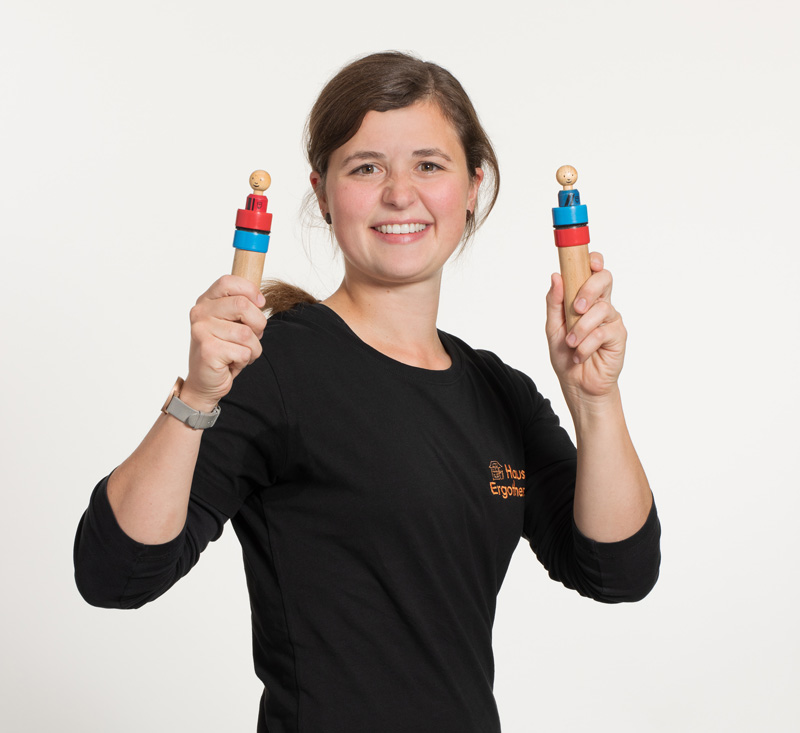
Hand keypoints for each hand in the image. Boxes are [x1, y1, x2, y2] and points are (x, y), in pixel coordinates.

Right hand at [181, 276, 266, 409]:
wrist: (205, 381)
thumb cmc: (223, 350)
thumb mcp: (232, 323)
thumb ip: (242, 307)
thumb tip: (260, 299)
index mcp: (206, 301)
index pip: (228, 282)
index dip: (250, 291)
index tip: (260, 304)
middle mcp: (200, 313)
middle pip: (243, 305)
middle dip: (258, 324)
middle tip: (252, 336)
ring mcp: (201, 331)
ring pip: (246, 333)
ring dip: (252, 347)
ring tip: (240, 353)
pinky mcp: (208, 351)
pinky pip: (244, 351)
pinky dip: (245, 360)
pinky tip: (232, 362)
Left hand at [545, 252, 626, 405]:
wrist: (577, 384)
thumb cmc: (565, 355)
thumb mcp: (552, 327)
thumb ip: (554, 302)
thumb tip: (556, 276)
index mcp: (585, 298)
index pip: (594, 271)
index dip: (595, 261)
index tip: (590, 262)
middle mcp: (601, 305)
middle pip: (605, 279)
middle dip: (589, 290)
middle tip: (576, 308)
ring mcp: (611, 320)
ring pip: (601, 308)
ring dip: (581, 328)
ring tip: (571, 343)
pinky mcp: (618, 336)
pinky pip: (603, 332)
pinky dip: (586, 344)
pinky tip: (580, 354)